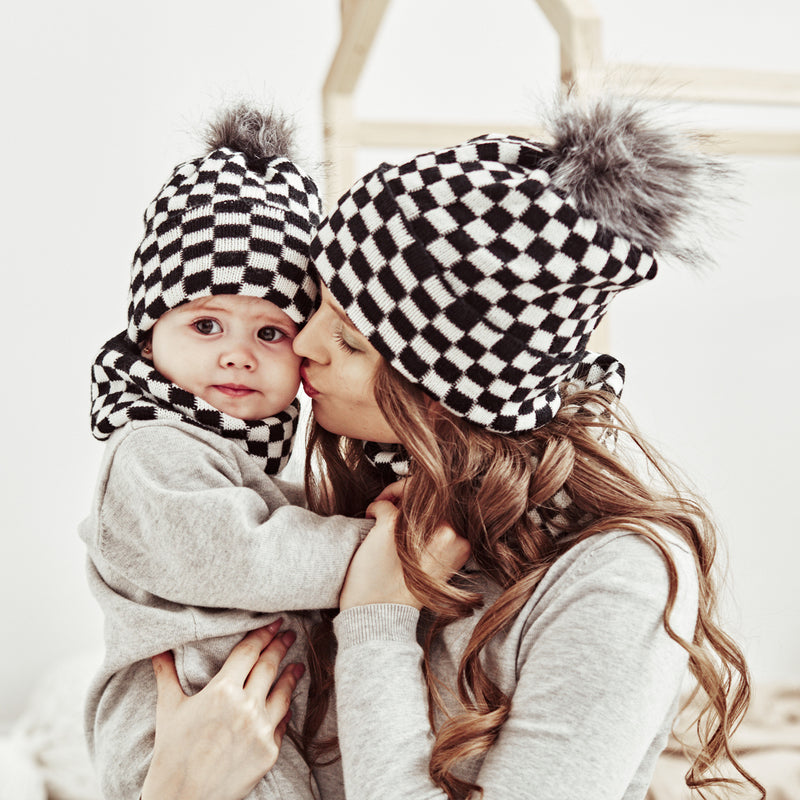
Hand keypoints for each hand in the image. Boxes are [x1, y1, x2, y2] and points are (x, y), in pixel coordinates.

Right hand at [140, 621, 303, 799]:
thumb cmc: (171, 754)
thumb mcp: (168, 709)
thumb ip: (166, 674)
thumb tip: (157, 649)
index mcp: (221, 690)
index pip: (249, 652)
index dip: (263, 634)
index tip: (275, 622)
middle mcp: (245, 706)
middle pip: (269, 666)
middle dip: (280, 646)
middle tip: (289, 634)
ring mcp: (260, 729)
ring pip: (284, 693)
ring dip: (291, 675)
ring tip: (297, 665)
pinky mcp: (269, 751)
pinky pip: (282, 724)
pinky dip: (286, 710)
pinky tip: (289, 703)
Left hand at [339, 499, 470, 610]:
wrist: (380, 612)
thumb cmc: (406, 588)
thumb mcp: (435, 563)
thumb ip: (437, 534)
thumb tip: (422, 502)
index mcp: (460, 541)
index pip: (447, 504)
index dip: (428, 500)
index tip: (410, 506)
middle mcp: (445, 531)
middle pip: (430, 494)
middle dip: (408, 494)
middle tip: (392, 503)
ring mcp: (418, 527)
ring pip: (407, 492)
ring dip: (391, 496)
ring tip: (382, 509)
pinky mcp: (391, 526)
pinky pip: (382, 503)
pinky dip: (374, 507)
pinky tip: (370, 518)